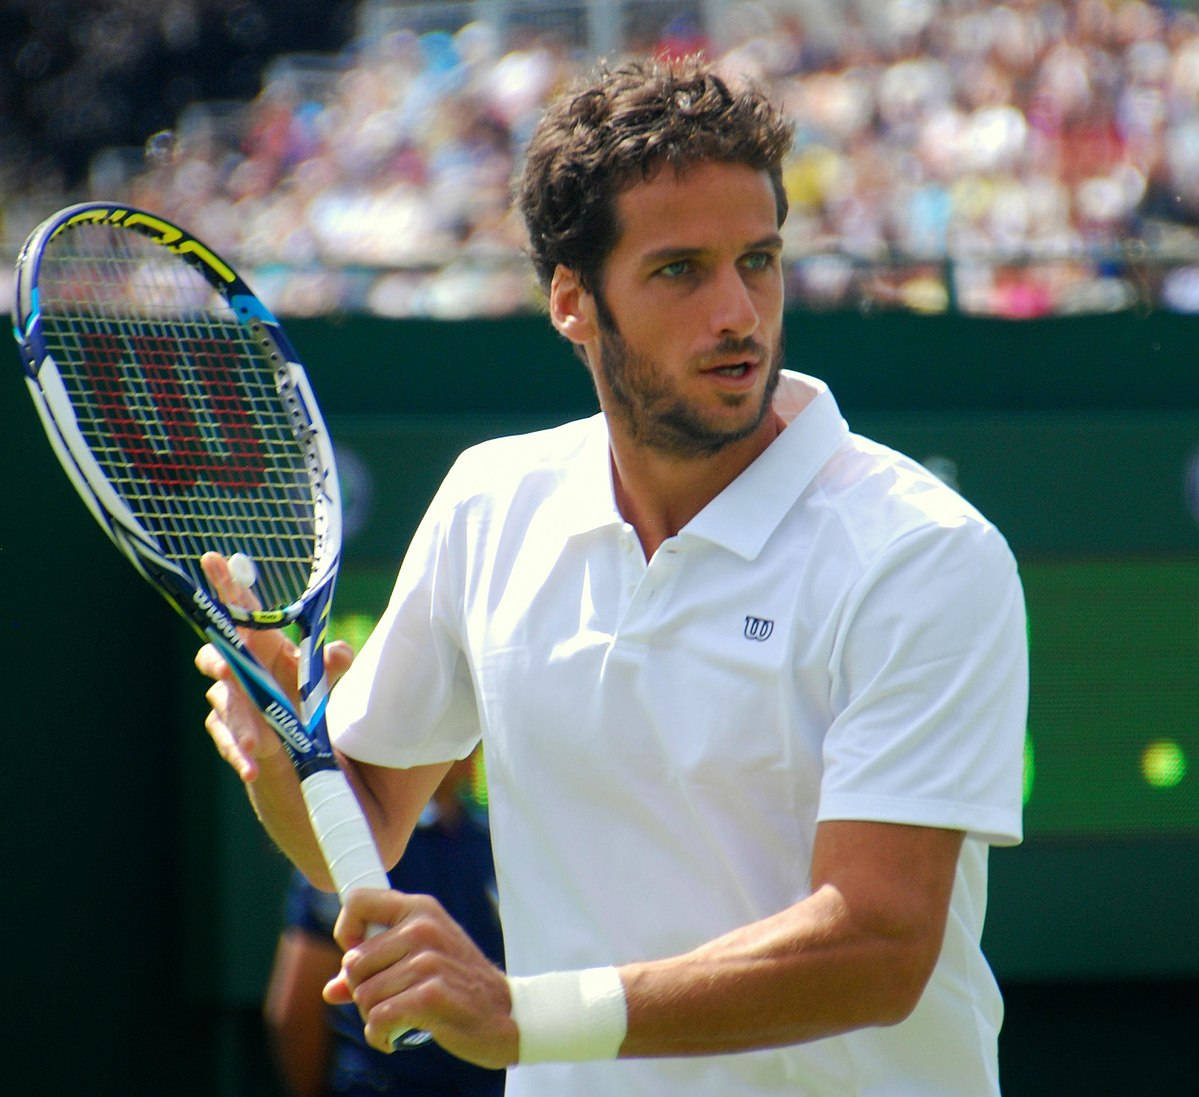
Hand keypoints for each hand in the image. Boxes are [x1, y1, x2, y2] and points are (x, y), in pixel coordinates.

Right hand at [193, 552, 352, 781]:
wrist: (298, 748)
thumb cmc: (305, 698)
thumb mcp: (324, 679)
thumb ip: (334, 664)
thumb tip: (339, 652)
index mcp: (262, 644)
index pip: (241, 610)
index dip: (226, 585)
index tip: (212, 558)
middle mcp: (240, 669)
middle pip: (216, 654)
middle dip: (218, 659)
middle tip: (228, 668)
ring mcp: (231, 702)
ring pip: (225, 705)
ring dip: (240, 723)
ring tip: (256, 742)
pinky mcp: (229, 733)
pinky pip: (227, 740)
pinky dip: (239, 753)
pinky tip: (251, 766)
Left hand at [325, 888, 517, 1069]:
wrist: (505, 1013)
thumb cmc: (458, 985)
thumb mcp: (421, 962)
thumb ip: (376, 967)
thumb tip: (331, 989)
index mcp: (420, 909)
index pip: (359, 900)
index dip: (346, 930)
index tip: (358, 956)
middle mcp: (423, 927)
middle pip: (353, 963)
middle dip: (361, 992)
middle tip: (386, 1003)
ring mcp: (429, 959)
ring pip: (363, 995)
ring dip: (372, 1017)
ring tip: (396, 1019)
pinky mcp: (431, 993)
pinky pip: (378, 1018)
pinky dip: (379, 1035)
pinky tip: (393, 1037)